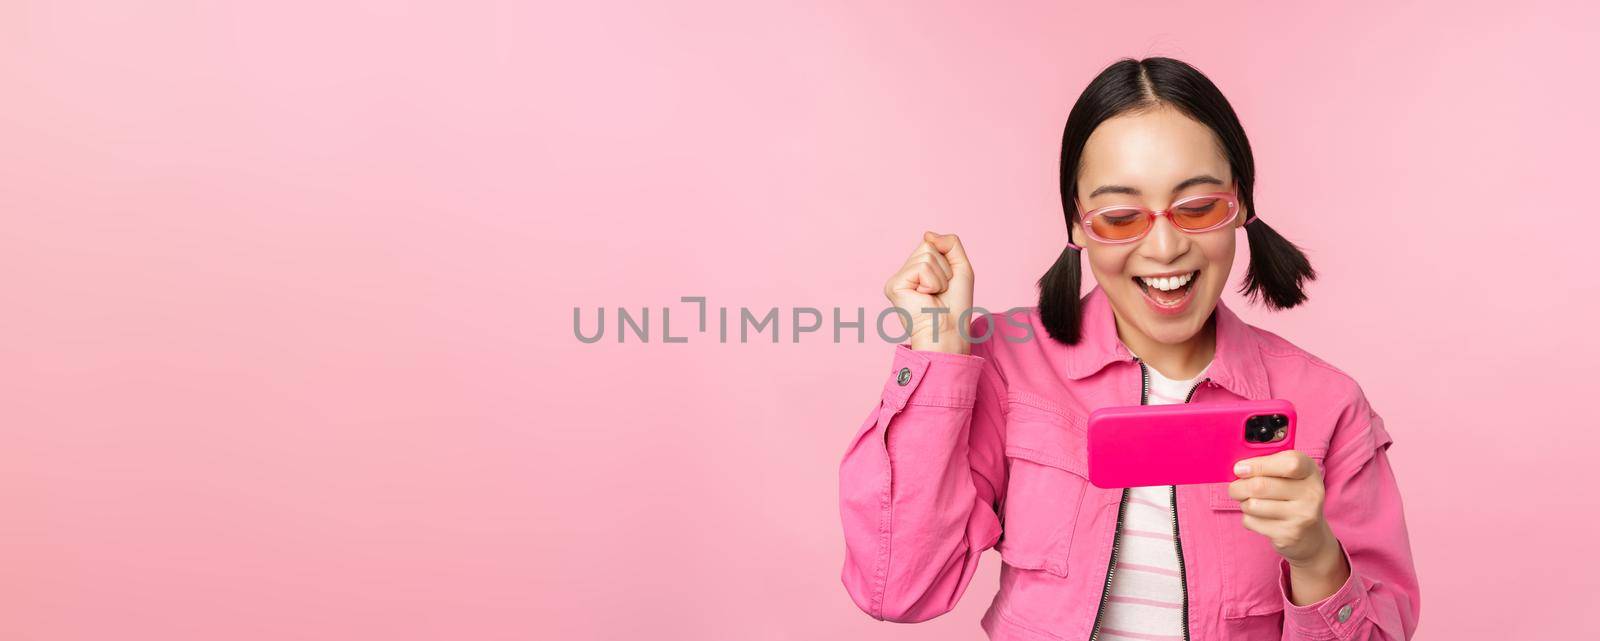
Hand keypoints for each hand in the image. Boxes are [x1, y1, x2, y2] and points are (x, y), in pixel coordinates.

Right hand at [882, 231, 973, 354]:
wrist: (949, 330)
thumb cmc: (956, 306)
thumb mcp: (961, 267)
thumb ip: (950, 243)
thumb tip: (927, 234)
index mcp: (917, 270)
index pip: (931, 244)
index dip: (946, 261)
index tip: (946, 283)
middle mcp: (905, 273)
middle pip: (928, 247)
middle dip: (943, 268)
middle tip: (940, 291)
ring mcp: (897, 279)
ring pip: (926, 256)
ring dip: (939, 277)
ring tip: (933, 295)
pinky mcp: (894, 285)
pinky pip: (921, 267)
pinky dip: (932, 282)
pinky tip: (925, 297)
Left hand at [1228, 450, 1338, 566]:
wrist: (1311, 536)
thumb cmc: (1292, 496)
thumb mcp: (1290, 474)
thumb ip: (1269, 465)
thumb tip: (1240, 469)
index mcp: (1310, 471)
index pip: (1290, 463)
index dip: (1259, 464)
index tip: (1240, 469)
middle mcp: (1311, 493)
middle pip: (1261, 486)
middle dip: (1238, 487)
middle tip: (1235, 489)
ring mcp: (1302, 516)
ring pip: (1252, 505)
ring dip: (1243, 503)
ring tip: (1250, 503)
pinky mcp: (1289, 535)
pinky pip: (1252, 522)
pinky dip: (1248, 519)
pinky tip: (1259, 518)